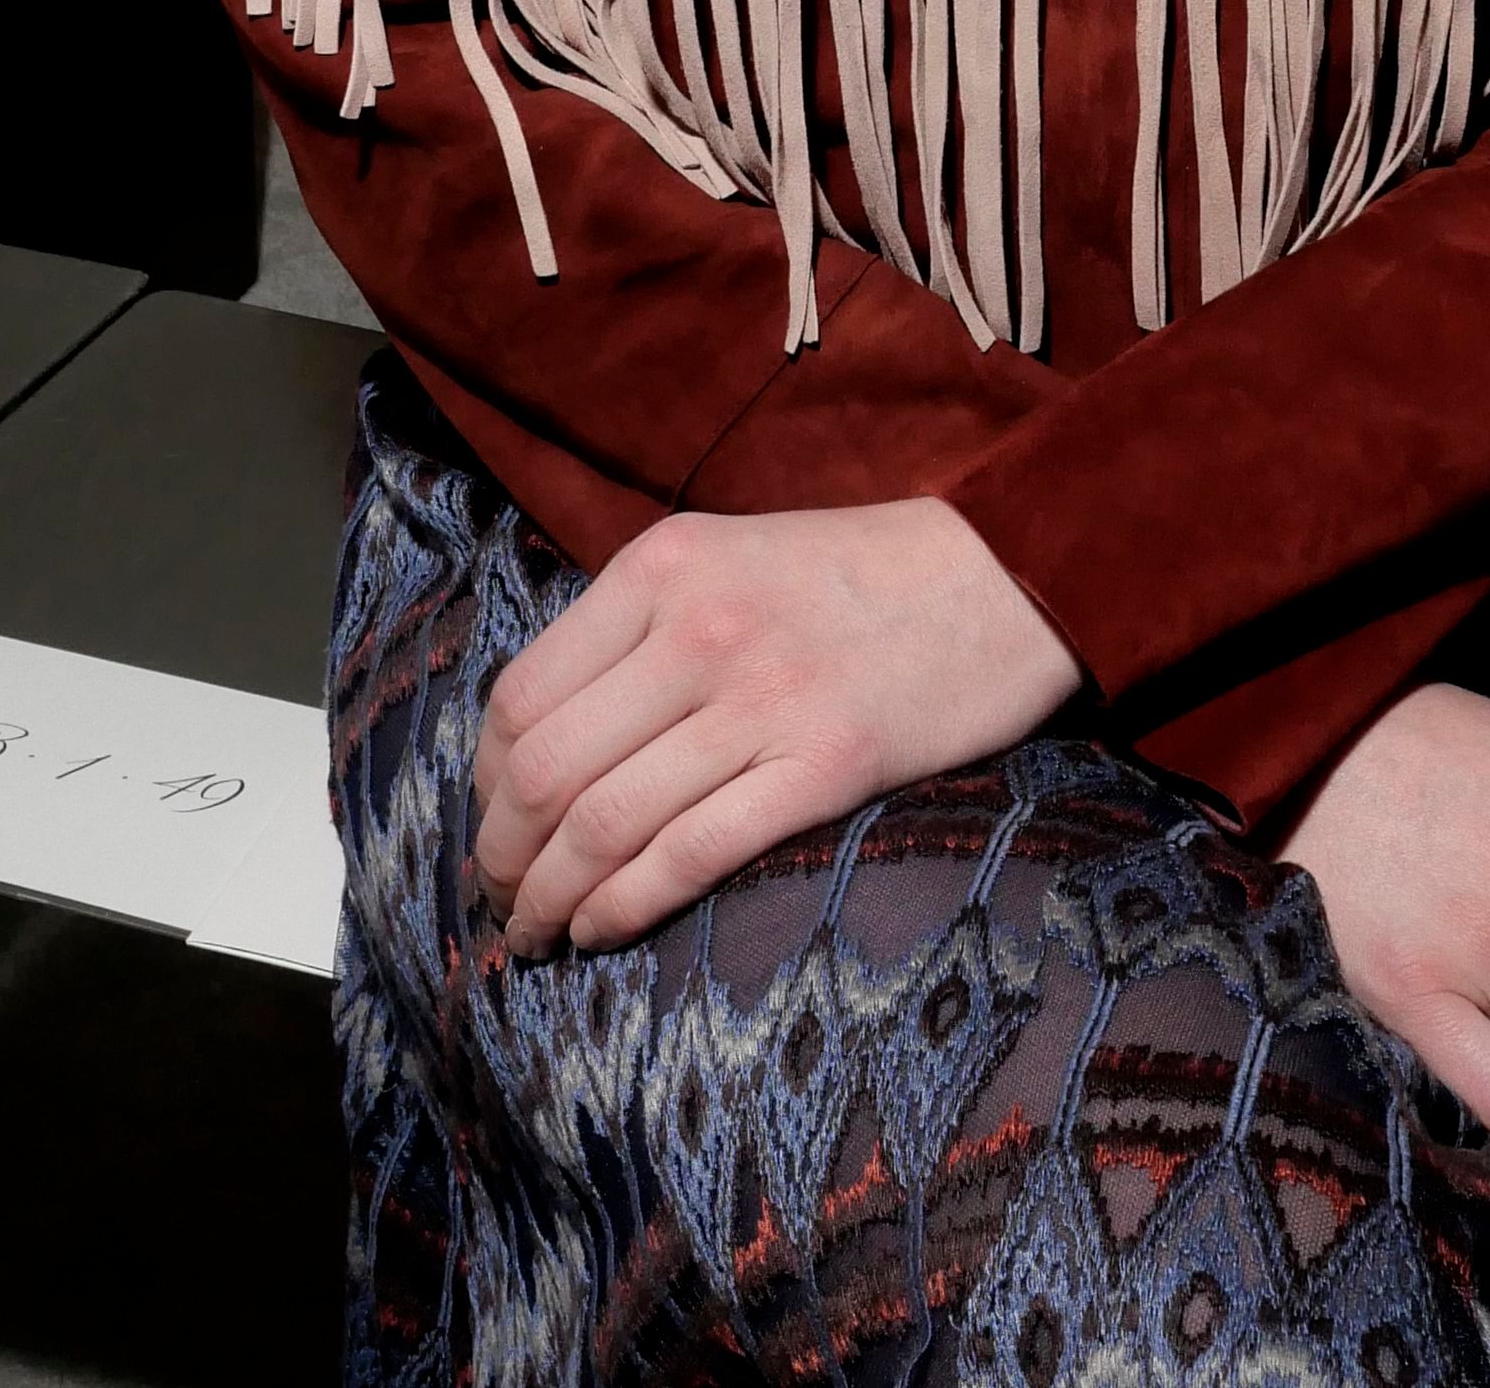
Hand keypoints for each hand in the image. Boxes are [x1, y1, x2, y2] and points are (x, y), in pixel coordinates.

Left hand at [470, 498, 1081, 957]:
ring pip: (601, 824)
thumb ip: (641, 627)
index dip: (483, 780)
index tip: (490, 820)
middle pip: (542, 771)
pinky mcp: (823, 767)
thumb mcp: (730, 555)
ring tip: (535, 934)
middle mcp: (699, 627)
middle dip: (500, 856)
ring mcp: (762, 699)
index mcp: (664, 565)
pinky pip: (685, 856)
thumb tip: (539, 740)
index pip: (521, 694)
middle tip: (501, 897)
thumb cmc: (859, 575)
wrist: (1006, 575)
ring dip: (547, 901)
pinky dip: (621, 909)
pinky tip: (600, 932)